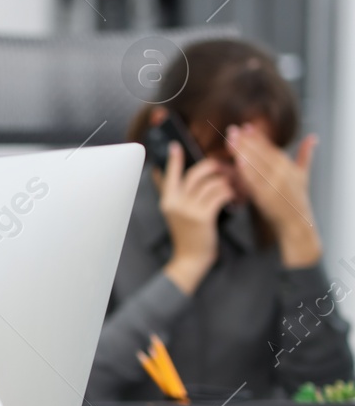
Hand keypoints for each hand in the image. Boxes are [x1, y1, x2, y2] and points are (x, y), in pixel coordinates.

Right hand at [153, 144, 233, 294]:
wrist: (191, 259)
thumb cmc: (189, 236)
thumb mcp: (177, 215)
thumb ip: (178, 196)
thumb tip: (181, 179)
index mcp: (168, 200)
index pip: (169, 174)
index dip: (173, 159)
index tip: (176, 146)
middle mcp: (175, 202)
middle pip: (196, 173)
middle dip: (214, 167)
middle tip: (226, 169)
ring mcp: (188, 209)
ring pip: (212, 182)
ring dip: (229, 182)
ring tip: (236, 187)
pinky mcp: (203, 216)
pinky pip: (220, 195)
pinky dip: (232, 194)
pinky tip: (236, 199)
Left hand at [227, 123, 321, 267]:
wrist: (296, 223)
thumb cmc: (297, 198)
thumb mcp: (303, 175)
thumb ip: (305, 155)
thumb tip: (313, 137)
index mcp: (289, 166)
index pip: (271, 148)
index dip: (258, 136)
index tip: (246, 126)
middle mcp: (283, 174)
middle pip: (262, 154)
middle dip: (246, 141)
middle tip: (232, 129)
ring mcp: (275, 185)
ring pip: (257, 165)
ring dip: (243, 152)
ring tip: (231, 140)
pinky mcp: (267, 197)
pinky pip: (255, 182)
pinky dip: (247, 172)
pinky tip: (237, 162)